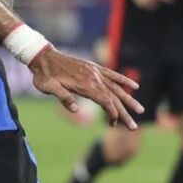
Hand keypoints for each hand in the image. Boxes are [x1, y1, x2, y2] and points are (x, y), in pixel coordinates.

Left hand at [29, 46, 143, 129]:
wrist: (42, 56)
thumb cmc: (44, 75)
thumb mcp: (48, 87)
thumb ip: (63, 97)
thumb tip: (75, 109)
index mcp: (84, 84)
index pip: (105, 101)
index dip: (112, 113)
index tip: (113, 124)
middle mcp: (92, 77)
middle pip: (113, 96)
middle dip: (124, 112)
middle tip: (134, 126)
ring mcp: (94, 71)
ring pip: (115, 87)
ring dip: (128, 99)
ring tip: (140, 109)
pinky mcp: (93, 67)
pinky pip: (111, 74)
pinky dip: (123, 80)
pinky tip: (134, 85)